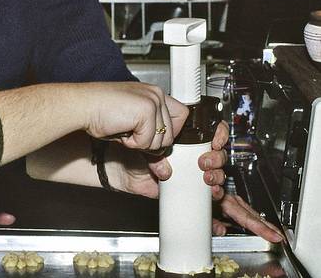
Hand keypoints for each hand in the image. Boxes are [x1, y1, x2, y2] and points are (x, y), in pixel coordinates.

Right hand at [86, 82, 187, 152]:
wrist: (82, 106)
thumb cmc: (98, 113)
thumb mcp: (131, 128)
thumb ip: (150, 141)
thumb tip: (165, 171)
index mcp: (153, 94)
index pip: (181, 116)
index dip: (168, 132)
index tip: (151, 138)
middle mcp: (156, 94)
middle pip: (171, 135)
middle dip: (150, 143)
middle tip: (129, 133)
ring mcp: (153, 101)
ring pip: (162, 142)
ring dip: (140, 143)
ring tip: (123, 129)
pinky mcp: (147, 110)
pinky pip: (148, 142)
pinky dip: (133, 144)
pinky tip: (120, 130)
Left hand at [114, 121, 283, 241]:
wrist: (117, 167)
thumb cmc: (130, 146)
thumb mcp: (147, 138)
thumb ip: (160, 145)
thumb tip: (170, 160)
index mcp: (184, 137)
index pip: (211, 133)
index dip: (218, 135)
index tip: (215, 141)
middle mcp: (189, 155)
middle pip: (217, 155)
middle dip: (216, 159)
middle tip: (204, 162)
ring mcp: (188, 174)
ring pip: (214, 176)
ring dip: (217, 177)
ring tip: (207, 178)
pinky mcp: (183, 191)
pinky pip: (202, 199)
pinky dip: (212, 203)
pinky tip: (214, 198)